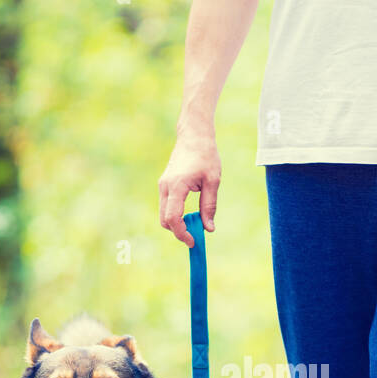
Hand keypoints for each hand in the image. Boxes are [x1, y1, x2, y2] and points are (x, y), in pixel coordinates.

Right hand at [158, 124, 220, 245]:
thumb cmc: (206, 156)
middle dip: (179, 231)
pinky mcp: (165, 185)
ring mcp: (163, 185)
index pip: (173, 218)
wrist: (194, 136)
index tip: (193, 241)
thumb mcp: (213, 182)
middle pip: (165, 220)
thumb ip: (209, 206)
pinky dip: (176, 214)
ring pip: (165, 214)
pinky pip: (167, 206)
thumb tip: (209, 229)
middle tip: (196, 235)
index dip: (182, 233)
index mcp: (177, 186)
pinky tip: (191, 213)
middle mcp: (165, 187)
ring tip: (196, 221)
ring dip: (178, 223)